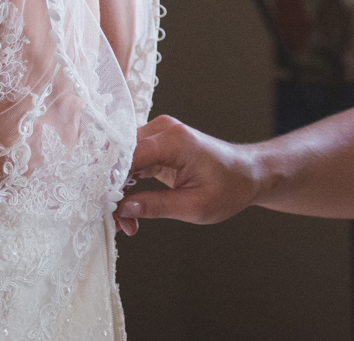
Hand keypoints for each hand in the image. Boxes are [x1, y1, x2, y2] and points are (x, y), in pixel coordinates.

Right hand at [113, 115, 259, 235]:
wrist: (249, 174)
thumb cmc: (230, 187)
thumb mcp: (194, 206)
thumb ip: (156, 206)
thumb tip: (122, 210)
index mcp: (174, 141)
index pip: (126, 156)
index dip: (109, 183)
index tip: (104, 209)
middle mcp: (163, 130)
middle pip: (119, 156)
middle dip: (112, 191)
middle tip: (117, 223)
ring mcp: (160, 134)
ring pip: (122, 160)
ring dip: (118, 191)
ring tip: (126, 223)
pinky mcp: (158, 144)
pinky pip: (132, 161)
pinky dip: (127, 185)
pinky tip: (130, 210)